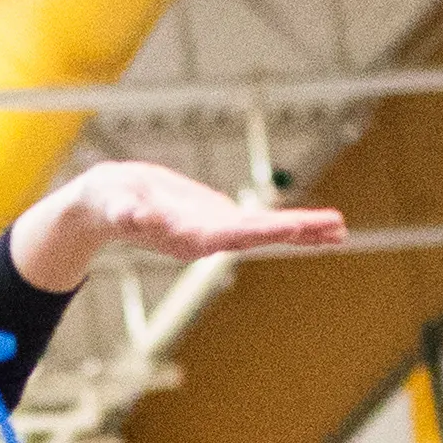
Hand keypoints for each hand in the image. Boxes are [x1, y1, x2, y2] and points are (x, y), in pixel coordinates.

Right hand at [3, 159, 349, 292]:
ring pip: (266, 232)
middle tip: (337, 228)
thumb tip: (133, 214)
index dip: (265, 228)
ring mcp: (216, 231)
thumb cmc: (106, 203)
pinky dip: (287, 225)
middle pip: (260, 235)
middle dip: (297, 231)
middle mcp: (208, 239)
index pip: (234, 233)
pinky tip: (311, 226)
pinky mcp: (219, 220)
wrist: (103, 207)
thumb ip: (125, 212)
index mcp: (188, 237)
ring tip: (339, 229)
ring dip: (302, 231)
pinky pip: (260, 224)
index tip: (296, 226)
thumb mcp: (113, 203)